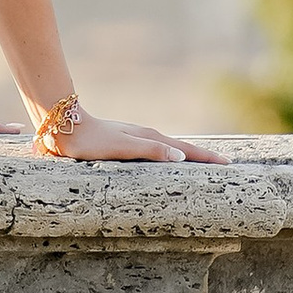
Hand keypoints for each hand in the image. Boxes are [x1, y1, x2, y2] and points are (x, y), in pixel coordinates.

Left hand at [50, 108, 223, 162]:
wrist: (65, 127)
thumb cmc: (92, 141)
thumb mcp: (122, 147)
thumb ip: (150, 151)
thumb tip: (180, 156)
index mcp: (149, 138)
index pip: (184, 149)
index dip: (205, 157)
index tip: (226, 164)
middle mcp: (145, 137)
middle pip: (180, 147)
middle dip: (201, 156)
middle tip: (222, 164)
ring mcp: (135, 139)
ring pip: (168, 148)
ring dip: (185, 155)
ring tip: (200, 164)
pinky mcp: (125, 143)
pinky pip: (155, 151)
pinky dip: (168, 156)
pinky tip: (165, 161)